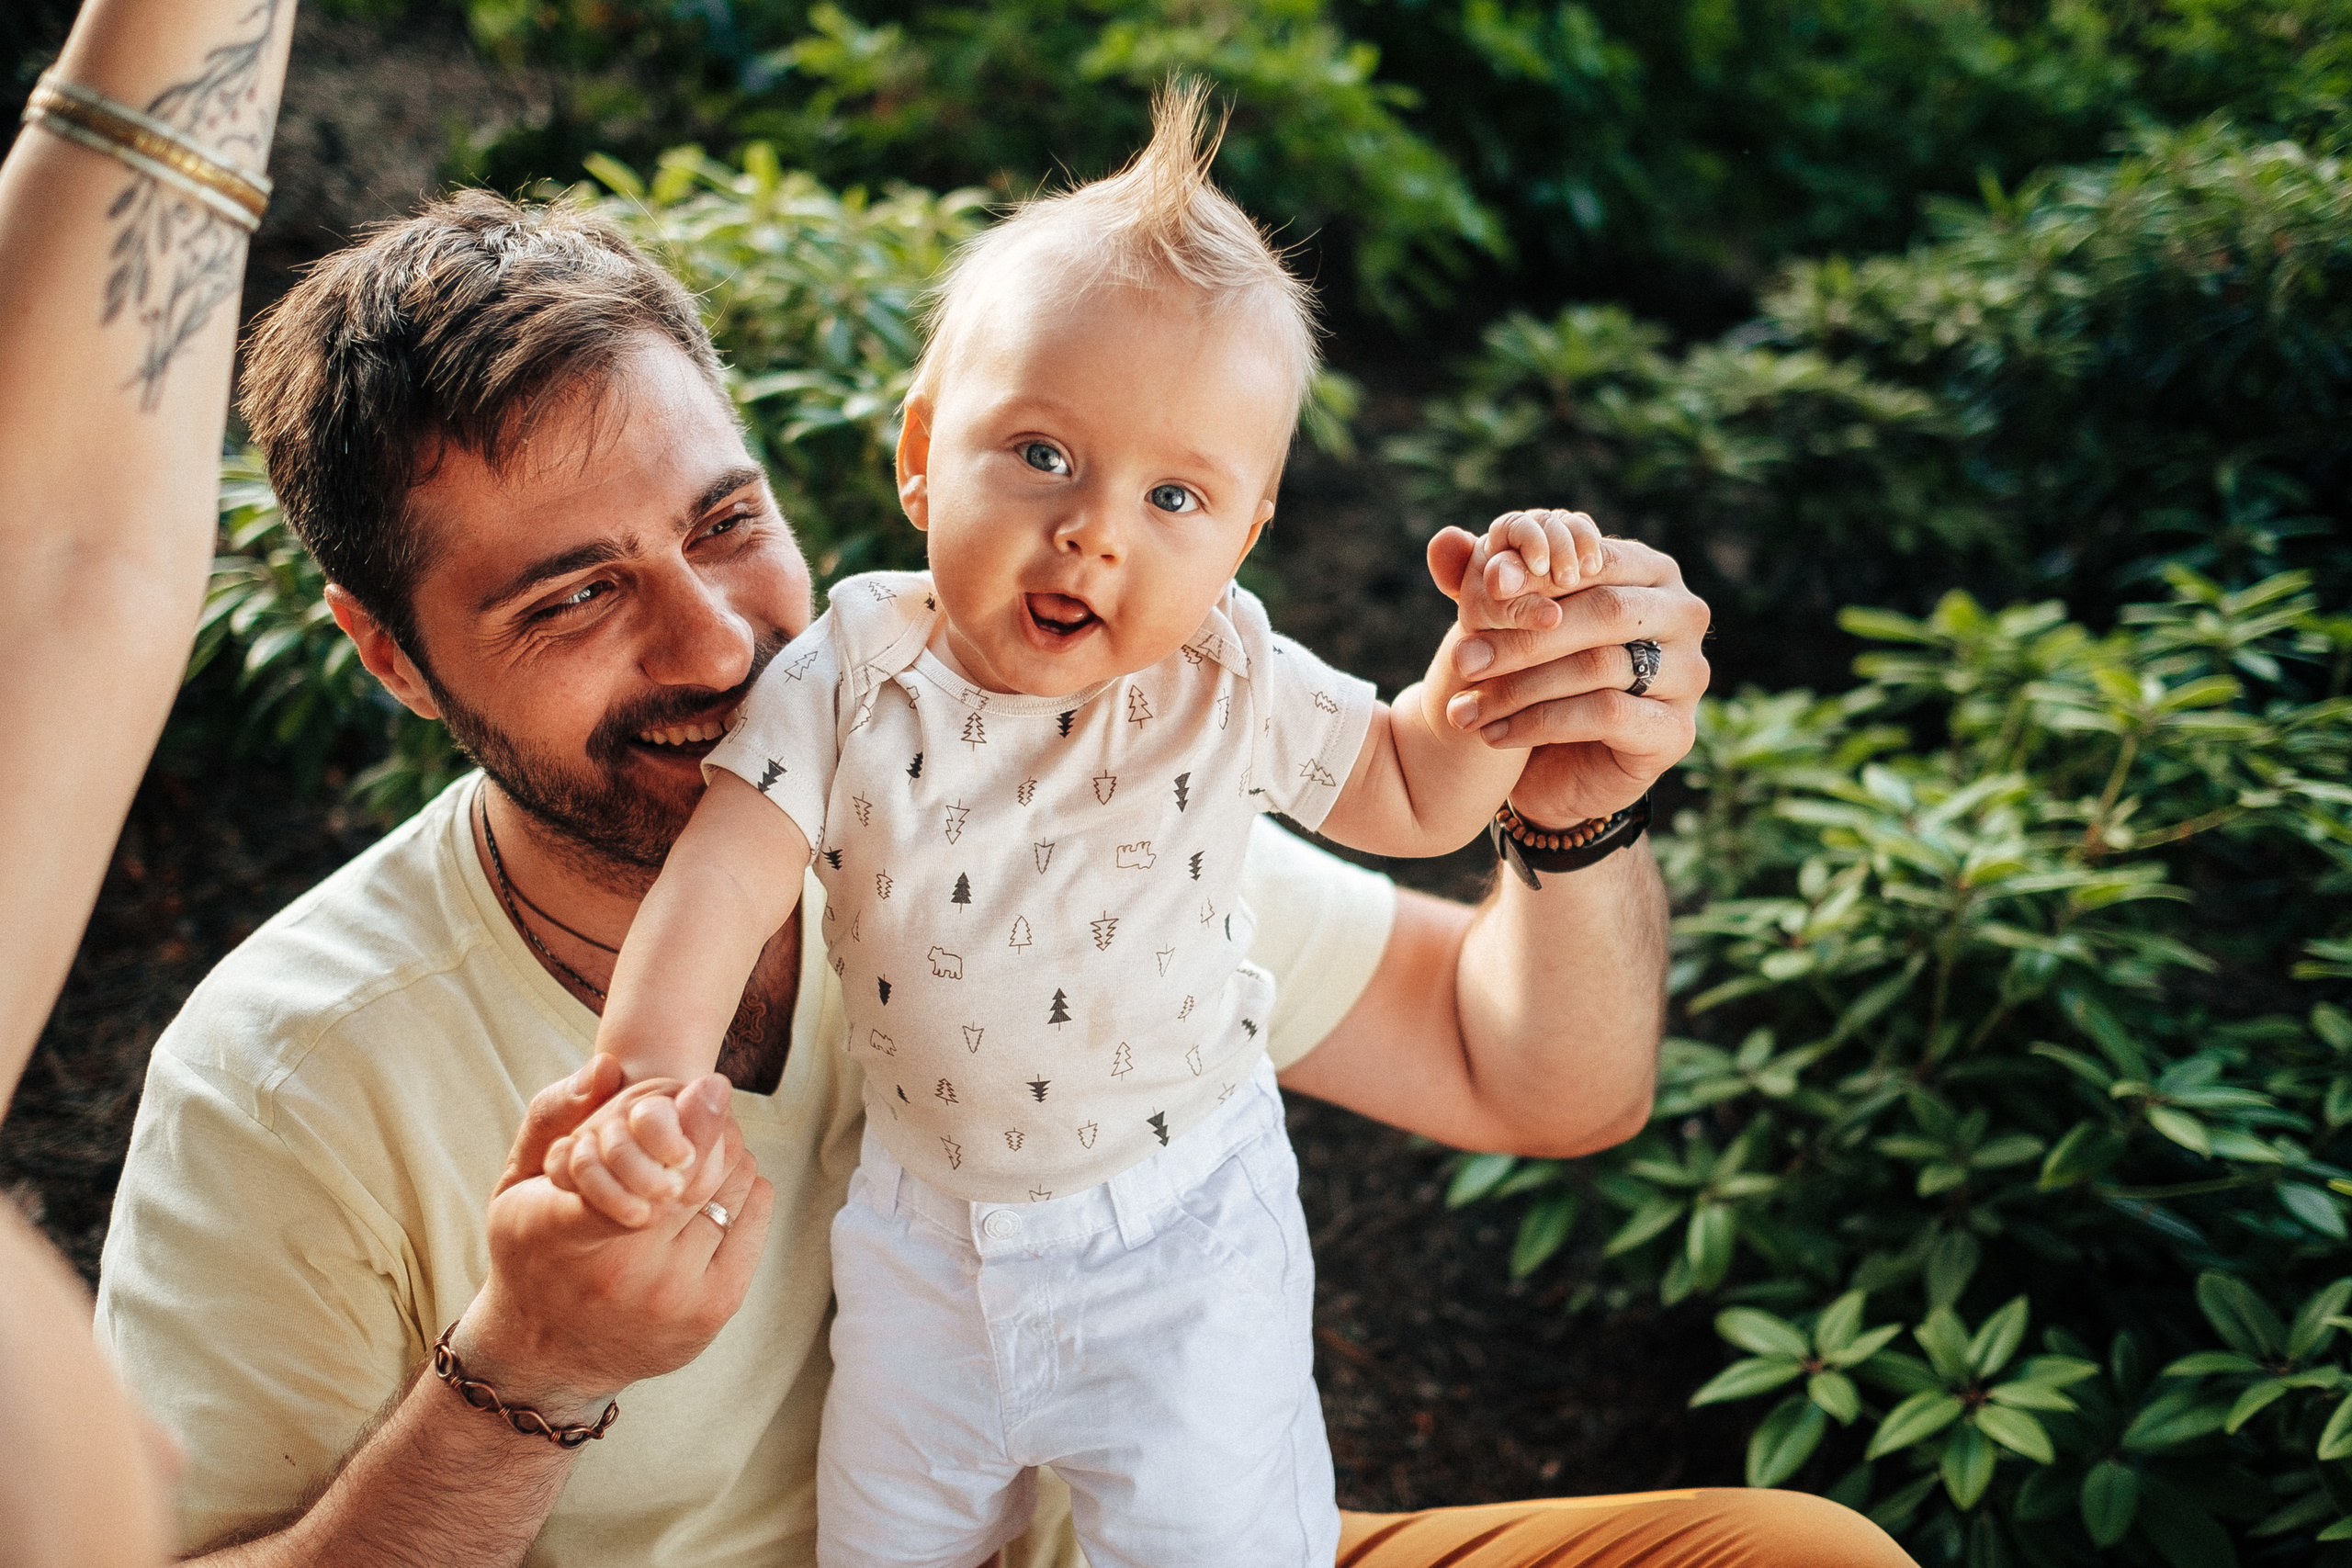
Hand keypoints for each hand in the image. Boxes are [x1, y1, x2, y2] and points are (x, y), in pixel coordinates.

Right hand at [452, 1055, 772, 1418]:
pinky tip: (719, 1186)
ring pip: (731, 1187)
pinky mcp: (712, 1310)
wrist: (546, 1356)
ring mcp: (671, 1296)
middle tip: (704, 1105)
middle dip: (708, 1124)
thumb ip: (552, 1115)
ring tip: (702, 1152)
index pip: (626, 1172)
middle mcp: (621, 1272)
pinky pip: (751, 1218)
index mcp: (562, 1234)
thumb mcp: (517, 1182)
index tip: (709, 1086)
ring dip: (725, 1156)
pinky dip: (744, 1189)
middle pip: (698, 1169)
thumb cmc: (532, 1249)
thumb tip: (609, 1066)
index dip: (682, 1125)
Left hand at [1427, 525, 1708, 823]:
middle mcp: (1684, 615)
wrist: (1556, 764)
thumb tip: (1442, 539)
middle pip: (1603, 612)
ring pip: (1599, 666)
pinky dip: (1540, 723)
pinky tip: (1494, 735)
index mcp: (1652, 571)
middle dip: (1523, 638)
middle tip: (1462, 661)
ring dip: (1520, 689)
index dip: (1533, 578)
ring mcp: (1689, 674)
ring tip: (1464, 709)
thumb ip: (1480, 580)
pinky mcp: (1676, 731)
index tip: (1475, 599)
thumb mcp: (1508, 621)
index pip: (1593, 560)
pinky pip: (1605, 715)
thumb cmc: (1539, 674)